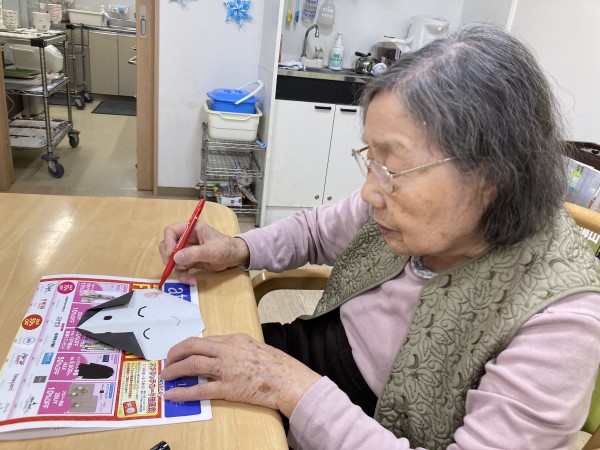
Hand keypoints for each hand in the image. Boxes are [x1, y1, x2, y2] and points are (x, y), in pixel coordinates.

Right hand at [159, 220, 249, 283]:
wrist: (235, 257)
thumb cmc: (226, 248)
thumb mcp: (211, 250)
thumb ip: (194, 253)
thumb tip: (176, 258)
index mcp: (191, 228)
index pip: (170, 231)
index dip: (168, 243)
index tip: (170, 255)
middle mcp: (187, 238)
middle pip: (167, 246)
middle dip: (169, 258)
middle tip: (173, 267)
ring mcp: (187, 250)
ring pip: (173, 259)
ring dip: (177, 270)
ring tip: (188, 278)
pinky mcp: (190, 261)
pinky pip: (180, 268)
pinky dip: (183, 275)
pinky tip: (191, 280)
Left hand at [160, 334, 321, 417]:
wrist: (288, 380)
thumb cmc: (277, 365)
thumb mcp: (256, 347)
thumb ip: (237, 348)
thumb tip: (221, 353)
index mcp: (235, 339)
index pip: (205, 339)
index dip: (188, 346)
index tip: (180, 352)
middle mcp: (228, 350)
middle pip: (193, 346)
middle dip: (175, 353)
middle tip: (167, 361)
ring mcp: (227, 369)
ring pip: (193, 364)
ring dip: (175, 370)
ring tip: (166, 376)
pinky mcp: (228, 388)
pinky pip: (200, 389)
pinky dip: (183, 391)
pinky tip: (173, 394)